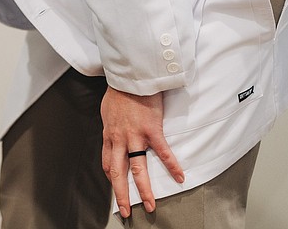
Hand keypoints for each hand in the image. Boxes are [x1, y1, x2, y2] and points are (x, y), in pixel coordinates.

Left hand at [100, 88, 184, 217]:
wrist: (130, 77)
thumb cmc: (119, 91)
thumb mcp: (107, 111)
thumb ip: (111, 124)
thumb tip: (113, 129)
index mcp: (109, 135)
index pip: (107, 163)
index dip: (112, 179)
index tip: (116, 189)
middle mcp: (120, 139)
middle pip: (119, 173)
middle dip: (122, 194)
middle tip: (125, 211)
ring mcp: (135, 136)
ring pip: (138, 169)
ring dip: (144, 190)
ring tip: (149, 205)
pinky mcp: (151, 130)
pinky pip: (163, 152)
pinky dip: (172, 166)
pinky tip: (180, 177)